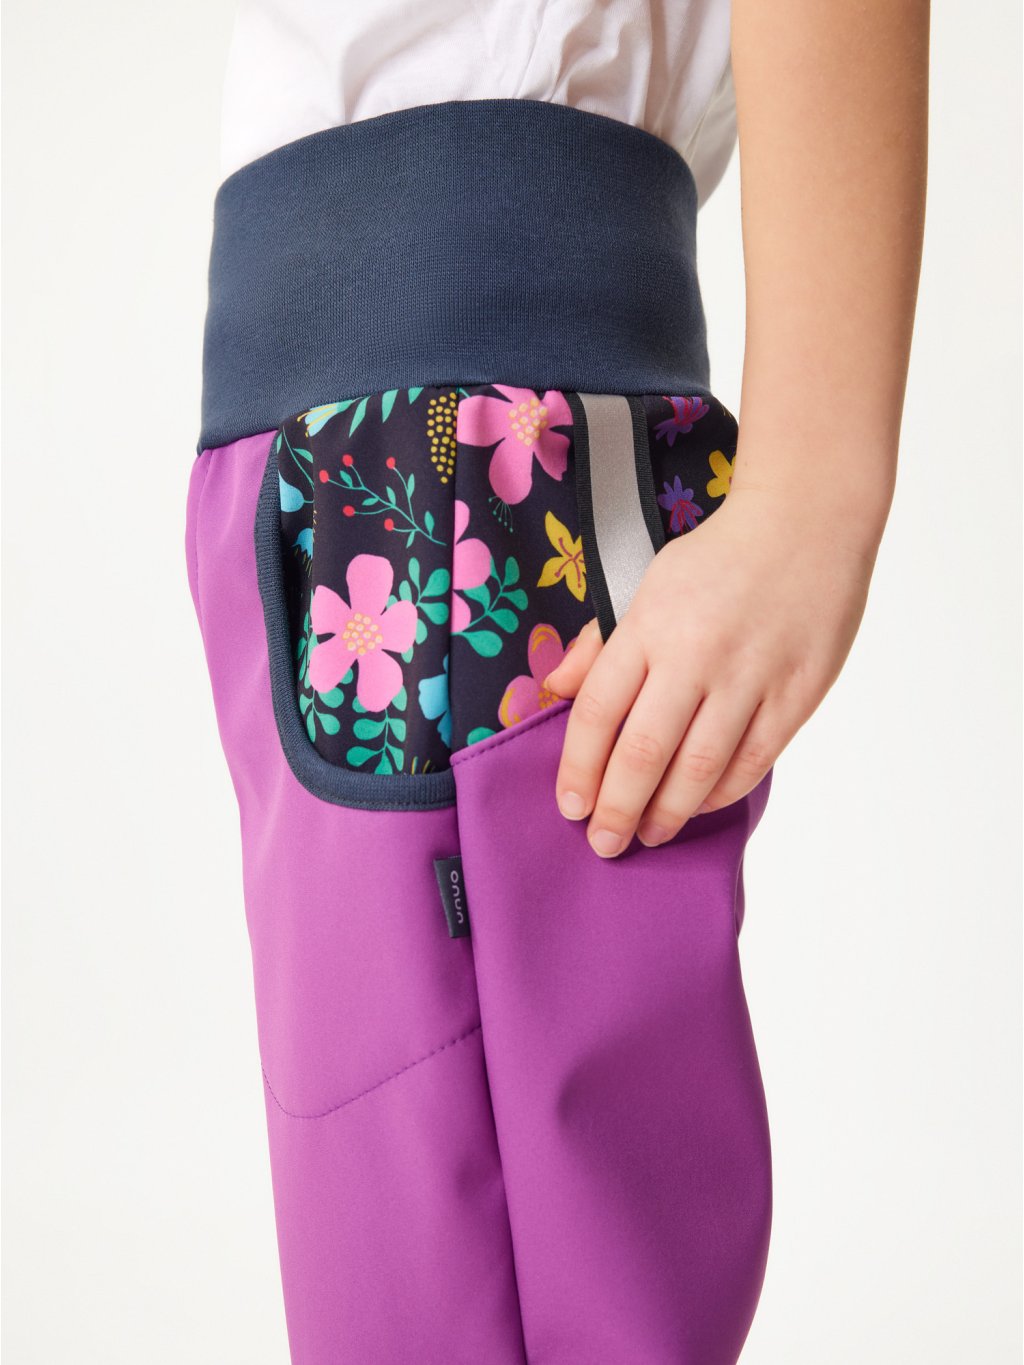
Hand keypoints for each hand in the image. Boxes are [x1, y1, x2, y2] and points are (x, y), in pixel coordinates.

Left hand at [542, 484, 877, 856]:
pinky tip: (700, 805)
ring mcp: (749, 677)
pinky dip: (721, 793)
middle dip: (617, 809)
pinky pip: (752, 761)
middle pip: (643, 753)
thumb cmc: (719, 557)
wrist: (808, 522)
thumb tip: (557, 690)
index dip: (579, 769)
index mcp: (648, 627)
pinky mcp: (796, 694)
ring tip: (650, 835)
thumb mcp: (644, 584)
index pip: (599, 713)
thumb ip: (600, 643)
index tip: (570, 807)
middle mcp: (695, 656)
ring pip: (698, 769)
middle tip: (604, 844)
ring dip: (668, 813)